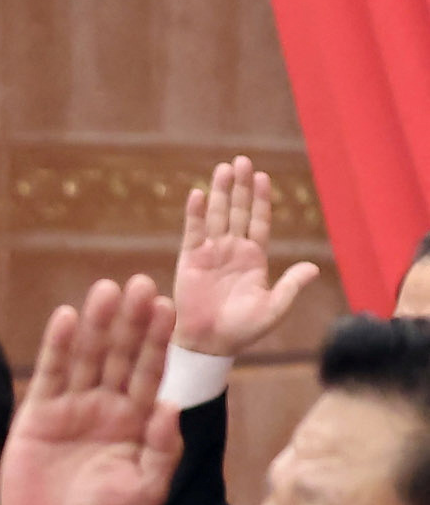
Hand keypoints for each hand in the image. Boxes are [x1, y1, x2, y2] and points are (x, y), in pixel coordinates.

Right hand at [0, 277, 183, 504]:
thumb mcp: (147, 488)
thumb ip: (163, 447)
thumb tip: (171, 405)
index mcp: (138, 422)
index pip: (151, 372)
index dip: (158, 340)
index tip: (168, 306)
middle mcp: (106, 408)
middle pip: (121, 355)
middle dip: (130, 321)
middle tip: (141, 283)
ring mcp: (71, 409)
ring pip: (87, 358)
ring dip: (96, 324)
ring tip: (105, 290)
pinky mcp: (38, 416)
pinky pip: (50, 375)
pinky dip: (57, 347)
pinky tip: (66, 318)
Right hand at [169, 157, 328, 360]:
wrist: (210, 344)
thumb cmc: (243, 330)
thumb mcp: (274, 308)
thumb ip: (291, 286)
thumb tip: (313, 267)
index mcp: (254, 258)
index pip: (259, 221)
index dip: (261, 199)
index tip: (262, 177)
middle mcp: (232, 251)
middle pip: (238, 211)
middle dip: (240, 186)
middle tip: (242, 160)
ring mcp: (211, 254)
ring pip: (217, 216)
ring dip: (220, 192)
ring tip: (223, 168)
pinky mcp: (190, 261)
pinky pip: (193, 232)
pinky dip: (196, 214)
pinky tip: (199, 194)